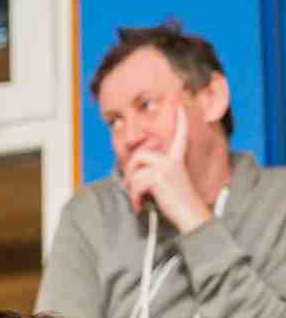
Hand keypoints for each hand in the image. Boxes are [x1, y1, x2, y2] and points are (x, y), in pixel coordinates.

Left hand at [125, 107, 211, 233]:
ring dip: (131, 189)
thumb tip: (136, 168)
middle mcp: (173, 159)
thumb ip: (157, 170)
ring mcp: (166, 167)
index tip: (180, 105)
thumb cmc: (177, 199)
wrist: (189, 213)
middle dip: (129, 170)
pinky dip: (134, 198)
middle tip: (128, 185)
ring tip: (137, 198)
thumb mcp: (169, 180)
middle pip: (140, 155)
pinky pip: (136, 184)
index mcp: (177, 158)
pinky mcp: (159, 178)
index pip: (180, 135)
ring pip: (135, 172)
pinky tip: (140, 205)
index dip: (180, 120)